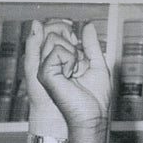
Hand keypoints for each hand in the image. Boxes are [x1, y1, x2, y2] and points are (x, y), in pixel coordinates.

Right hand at [35, 20, 110, 142]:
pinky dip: (70, 60)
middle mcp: (52, 64)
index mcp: (62, 62)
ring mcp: (46, 68)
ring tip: (75, 71)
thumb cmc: (96, 99)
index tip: (81, 48)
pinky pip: (57, 50)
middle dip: (73, 45)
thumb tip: (88, 25)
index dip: (71, 34)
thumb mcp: (97, 64)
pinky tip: (70, 75)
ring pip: (54, 38)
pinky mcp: (45, 73)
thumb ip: (92, 45)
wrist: (92, 117)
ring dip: (73, 53)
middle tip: (79, 66)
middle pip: (54, 32)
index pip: (59, 34)